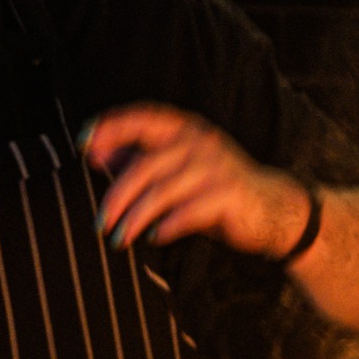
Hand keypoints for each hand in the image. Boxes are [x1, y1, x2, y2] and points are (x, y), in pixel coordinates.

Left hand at [84, 105, 313, 259]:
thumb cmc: (218, 189)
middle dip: (116, 198)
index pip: (142, 119)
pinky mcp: (229, 195)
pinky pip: (188, 212)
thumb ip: (139, 158)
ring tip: (120, 240)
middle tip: (100, 224)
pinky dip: (167, 226)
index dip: (110, 127)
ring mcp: (217, 169)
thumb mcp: (177, 169)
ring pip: (161, 193)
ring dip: (135, 219)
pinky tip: (155, 237)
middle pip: (144, 167)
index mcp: (186, 130)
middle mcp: (200, 143)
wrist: (274, 209)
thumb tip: (96, 154)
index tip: (84, 145)